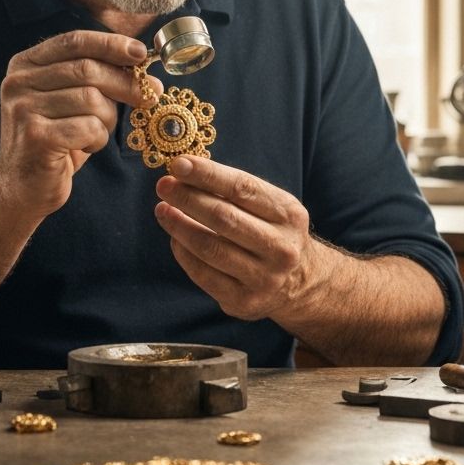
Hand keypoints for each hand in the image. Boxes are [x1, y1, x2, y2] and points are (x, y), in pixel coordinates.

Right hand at [0, 30, 160, 218]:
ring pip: (91, 100)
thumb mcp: (70, 102)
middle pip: (87, 69)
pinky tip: (87, 147)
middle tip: (150, 94)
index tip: (141, 53)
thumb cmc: (54, 142)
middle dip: (125, 82)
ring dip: (107, 119)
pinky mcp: (35, 136)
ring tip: (98, 132)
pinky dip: (98, 139)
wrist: (22, 188)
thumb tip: (143, 70)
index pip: (74, 41)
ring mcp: (23, 109)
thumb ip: (94, 79)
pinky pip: (88, 127)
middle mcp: (18, 82)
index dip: (110, 44)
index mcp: (25, 65)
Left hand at [154, 155, 315, 321]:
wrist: (300, 282)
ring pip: (210, 248)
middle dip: (188, 198)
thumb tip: (184, 173)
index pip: (242, 188)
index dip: (207, 174)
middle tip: (163, 185)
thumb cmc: (272, 232)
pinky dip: (183, 253)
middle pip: (224, 218)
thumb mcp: (269, 206)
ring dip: (179, 226)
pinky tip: (175, 239)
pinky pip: (202, 274)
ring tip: (163, 210)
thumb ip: (234, 191)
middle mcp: (281, 247)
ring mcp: (264, 278)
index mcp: (288, 215)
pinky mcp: (244, 301)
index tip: (179, 163)